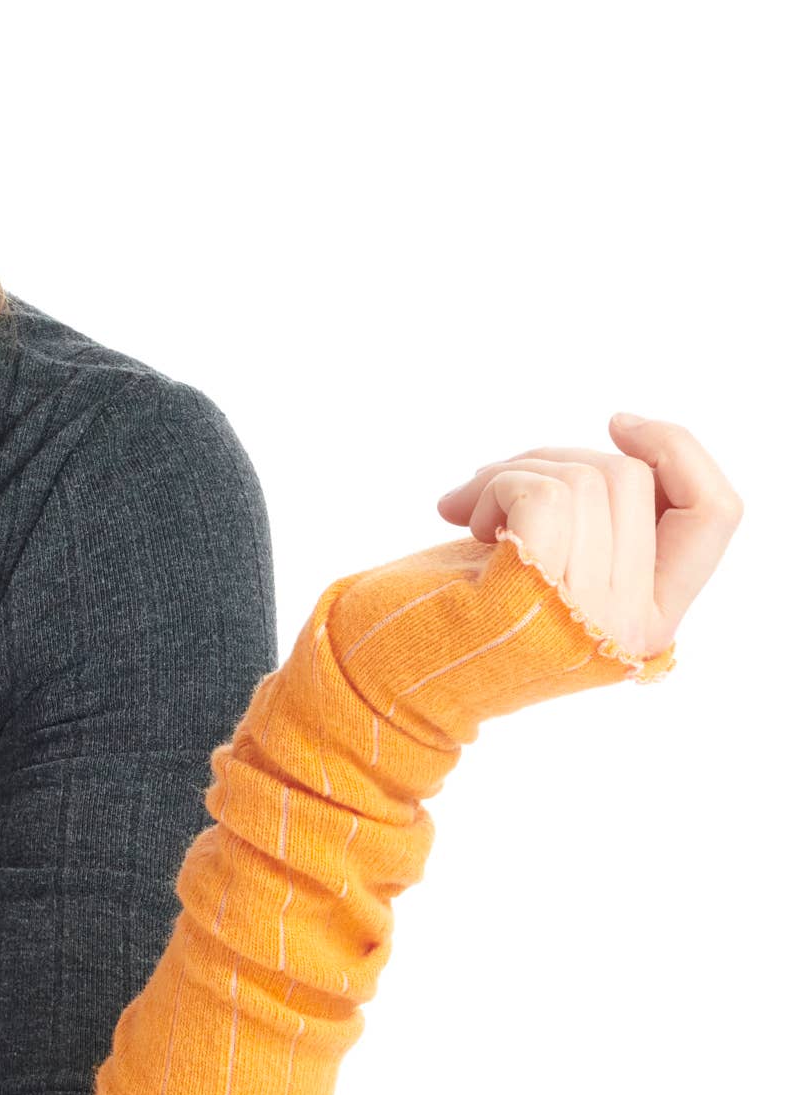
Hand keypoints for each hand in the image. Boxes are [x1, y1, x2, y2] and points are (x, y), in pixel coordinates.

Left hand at [433, 414, 740, 662]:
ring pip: (585, 477)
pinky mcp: (536, 593)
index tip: (617, 423)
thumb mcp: (554, 564)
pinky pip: (540, 492)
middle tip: (490, 487)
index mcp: (653, 619)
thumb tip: (625, 441)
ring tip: (471, 512)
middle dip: (552, 459)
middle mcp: (634, 624)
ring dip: (511, 472)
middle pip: (632, 478)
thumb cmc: (455, 611)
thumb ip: (605, 526)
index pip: (716, 512)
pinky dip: (493, 486)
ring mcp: (589, 613)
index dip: (678, 450)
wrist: (378, 672)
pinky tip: (460, 520)